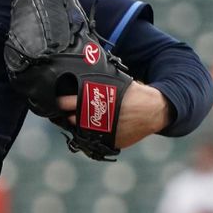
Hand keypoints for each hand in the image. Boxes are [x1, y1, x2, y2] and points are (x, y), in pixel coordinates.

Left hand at [56, 81, 171, 148]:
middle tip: (68, 111)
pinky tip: (95, 127)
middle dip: (68, 115)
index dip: (61, 102)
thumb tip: (80, 70)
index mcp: (95, 101)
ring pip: (81, 131)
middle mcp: (97, 119)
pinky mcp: (112, 142)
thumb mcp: (113, 82)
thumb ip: (96, 83)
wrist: (154, 109)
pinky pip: (96, 140)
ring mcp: (104, 133)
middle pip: (72, 119)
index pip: (65, 103)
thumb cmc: (132, 93)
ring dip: (79, 125)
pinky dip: (94, 134)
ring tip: (80, 119)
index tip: (58, 101)